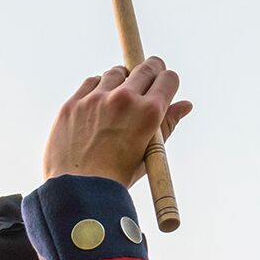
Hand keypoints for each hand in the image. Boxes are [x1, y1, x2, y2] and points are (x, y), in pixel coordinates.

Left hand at [42, 60, 190, 184]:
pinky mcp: (74, 103)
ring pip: (116, 72)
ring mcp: (97, 99)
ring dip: (121, 81)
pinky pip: (92, 82)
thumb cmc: (118, 178)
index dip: (168, 81)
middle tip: (147, 78)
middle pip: (146, 67)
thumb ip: (168, 125)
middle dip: (151, 71)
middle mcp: (125, 99)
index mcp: (149, 113)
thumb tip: (185, 105)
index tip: (163, 85)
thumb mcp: (149, 154)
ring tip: (118, 99)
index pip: (168, 78)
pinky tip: (99, 104)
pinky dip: (98, 89)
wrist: (78, 192)